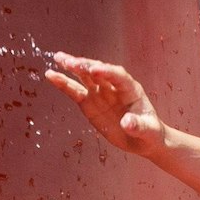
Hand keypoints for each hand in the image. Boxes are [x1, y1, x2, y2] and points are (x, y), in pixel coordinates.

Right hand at [44, 52, 166, 155]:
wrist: (142, 140)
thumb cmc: (149, 132)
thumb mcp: (148, 131)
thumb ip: (138, 126)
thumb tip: (127, 123)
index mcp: (131, 89)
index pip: (118, 76)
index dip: (106, 72)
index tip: (95, 69)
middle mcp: (113, 87)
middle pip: (99, 72)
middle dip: (86, 66)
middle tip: (71, 62)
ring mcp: (100, 93)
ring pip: (85, 77)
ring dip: (73, 67)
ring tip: (58, 58)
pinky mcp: (89, 102)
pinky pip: (75, 91)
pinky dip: (63, 83)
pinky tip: (51, 75)